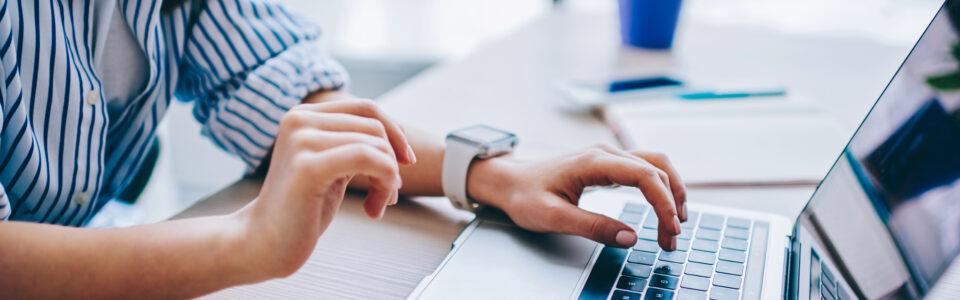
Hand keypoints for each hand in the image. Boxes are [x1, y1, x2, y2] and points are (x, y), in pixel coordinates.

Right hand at [242, 99, 416, 275]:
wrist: (264, 244)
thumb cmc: (301, 209)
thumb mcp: (332, 166)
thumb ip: (354, 144)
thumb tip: (400, 133)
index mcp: (303, 115)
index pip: (366, 108)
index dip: (396, 133)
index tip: (405, 162)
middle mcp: (299, 120)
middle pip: (375, 127)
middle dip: (393, 162)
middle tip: (388, 195)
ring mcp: (301, 140)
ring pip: (376, 146)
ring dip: (389, 179)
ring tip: (379, 204)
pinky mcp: (308, 166)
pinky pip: (368, 159)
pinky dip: (384, 183)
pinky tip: (375, 209)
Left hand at [468, 144, 686, 250]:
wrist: (508, 181)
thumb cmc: (525, 196)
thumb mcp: (554, 218)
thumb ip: (593, 227)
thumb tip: (631, 238)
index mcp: (593, 162)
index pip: (645, 176)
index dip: (663, 203)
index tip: (670, 230)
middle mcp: (605, 153)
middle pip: (656, 169)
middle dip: (671, 203)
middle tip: (673, 238)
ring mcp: (607, 156)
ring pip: (655, 166)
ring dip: (670, 193)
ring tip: (673, 226)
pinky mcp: (607, 164)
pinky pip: (644, 170)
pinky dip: (659, 188)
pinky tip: (662, 209)